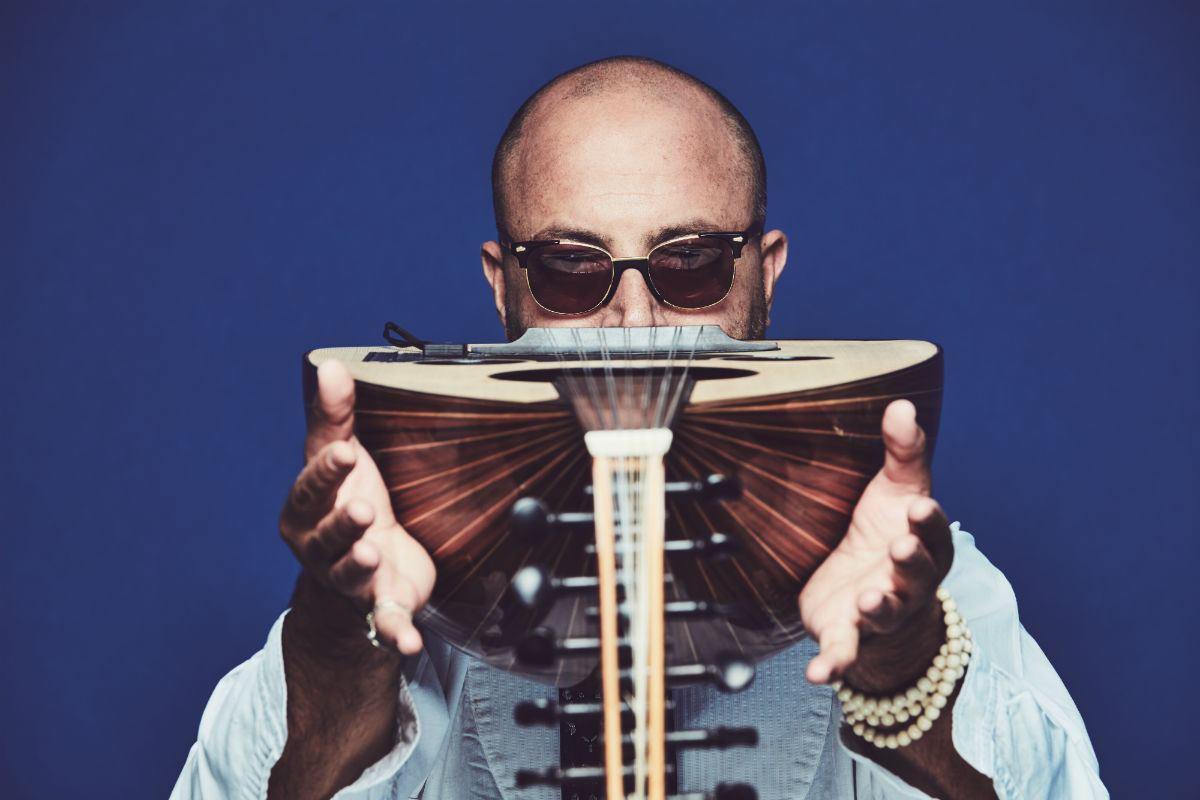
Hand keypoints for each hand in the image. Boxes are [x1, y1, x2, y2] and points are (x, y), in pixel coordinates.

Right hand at [278, 359, 434, 654]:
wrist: (368, 565)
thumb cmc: (350, 501)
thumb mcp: (342, 460)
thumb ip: (335, 416)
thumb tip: (331, 364)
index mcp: (306, 509)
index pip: (312, 488)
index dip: (326, 473)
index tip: (345, 453)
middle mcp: (320, 548)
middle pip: (328, 535)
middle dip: (343, 524)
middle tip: (363, 510)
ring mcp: (349, 580)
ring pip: (351, 574)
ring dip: (362, 567)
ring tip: (375, 555)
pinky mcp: (379, 606)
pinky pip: (385, 624)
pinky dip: (396, 633)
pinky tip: (410, 643)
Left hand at [800, 399, 953, 688]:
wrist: (867, 594)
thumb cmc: (885, 535)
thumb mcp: (895, 490)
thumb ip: (901, 451)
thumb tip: (903, 403)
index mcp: (924, 543)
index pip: (933, 530)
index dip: (927, 522)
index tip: (917, 507)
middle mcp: (909, 582)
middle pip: (917, 574)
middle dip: (910, 563)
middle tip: (899, 549)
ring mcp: (881, 612)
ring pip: (886, 613)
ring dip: (878, 608)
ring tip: (867, 599)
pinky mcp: (850, 636)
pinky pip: (845, 654)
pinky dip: (833, 663)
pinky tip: (818, 673)